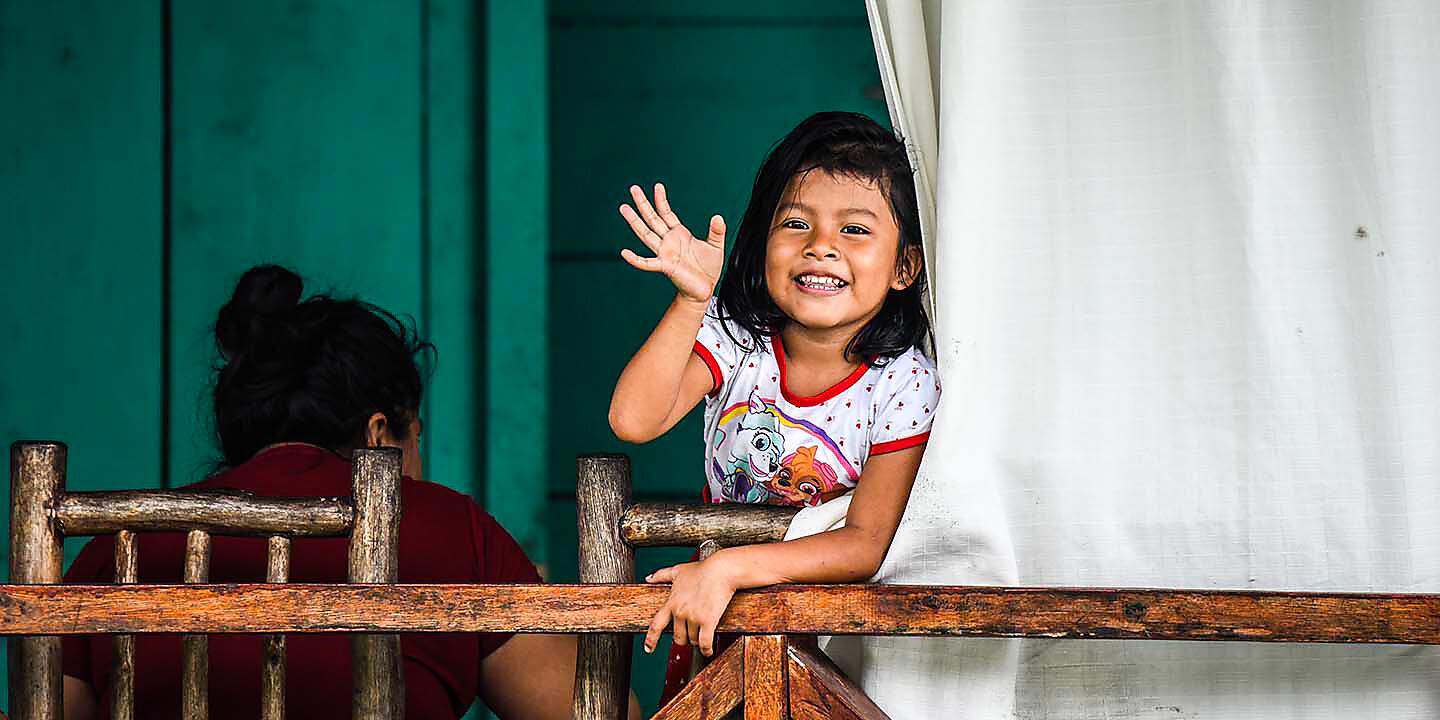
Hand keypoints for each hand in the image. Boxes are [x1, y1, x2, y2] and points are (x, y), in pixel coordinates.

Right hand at [618, 183, 725, 304]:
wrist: (705, 289)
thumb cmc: (709, 268)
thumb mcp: (716, 246)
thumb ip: (716, 231)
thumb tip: (718, 216)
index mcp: (679, 234)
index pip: (667, 213)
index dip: (661, 200)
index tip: (657, 186)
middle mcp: (668, 241)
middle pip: (652, 219)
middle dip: (643, 204)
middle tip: (633, 188)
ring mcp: (664, 253)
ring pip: (646, 235)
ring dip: (635, 222)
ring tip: (624, 208)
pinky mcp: (665, 267)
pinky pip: (647, 263)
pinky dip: (635, 259)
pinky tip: (624, 253)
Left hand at [642, 555, 737, 656]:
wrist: (721, 570)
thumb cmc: (702, 569)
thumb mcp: (678, 571)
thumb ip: (661, 575)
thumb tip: (648, 578)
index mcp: (671, 603)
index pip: (656, 625)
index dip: (651, 639)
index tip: (648, 649)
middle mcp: (680, 612)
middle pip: (678, 638)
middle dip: (685, 638)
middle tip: (692, 633)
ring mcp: (693, 617)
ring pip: (693, 640)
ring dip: (697, 641)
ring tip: (703, 634)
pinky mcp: (708, 621)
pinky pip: (705, 643)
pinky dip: (706, 650)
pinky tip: (708, 651)